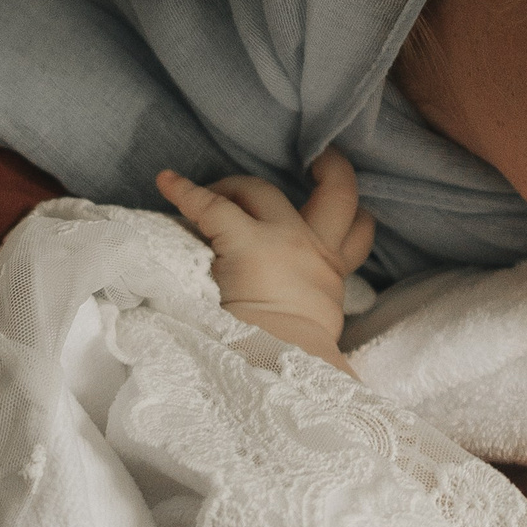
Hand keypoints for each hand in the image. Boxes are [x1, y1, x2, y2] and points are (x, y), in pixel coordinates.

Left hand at [158, 151, 375, 364]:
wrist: (284, 365)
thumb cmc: (297, 358)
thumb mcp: (321, 328)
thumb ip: (314, 306)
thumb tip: (294, 311)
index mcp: (332, 273)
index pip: (357, 234)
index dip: (356, 217)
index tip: (344, 203)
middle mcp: (314, 249)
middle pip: (334, 196)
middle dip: (332, 171)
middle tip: (318, 161)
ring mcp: (280, 240)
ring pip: (264, 190)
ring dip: (240, 185)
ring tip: (215, 186)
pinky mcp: (243, 242)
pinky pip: (210, 207)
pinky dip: (186, 192)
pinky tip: (168, 184)